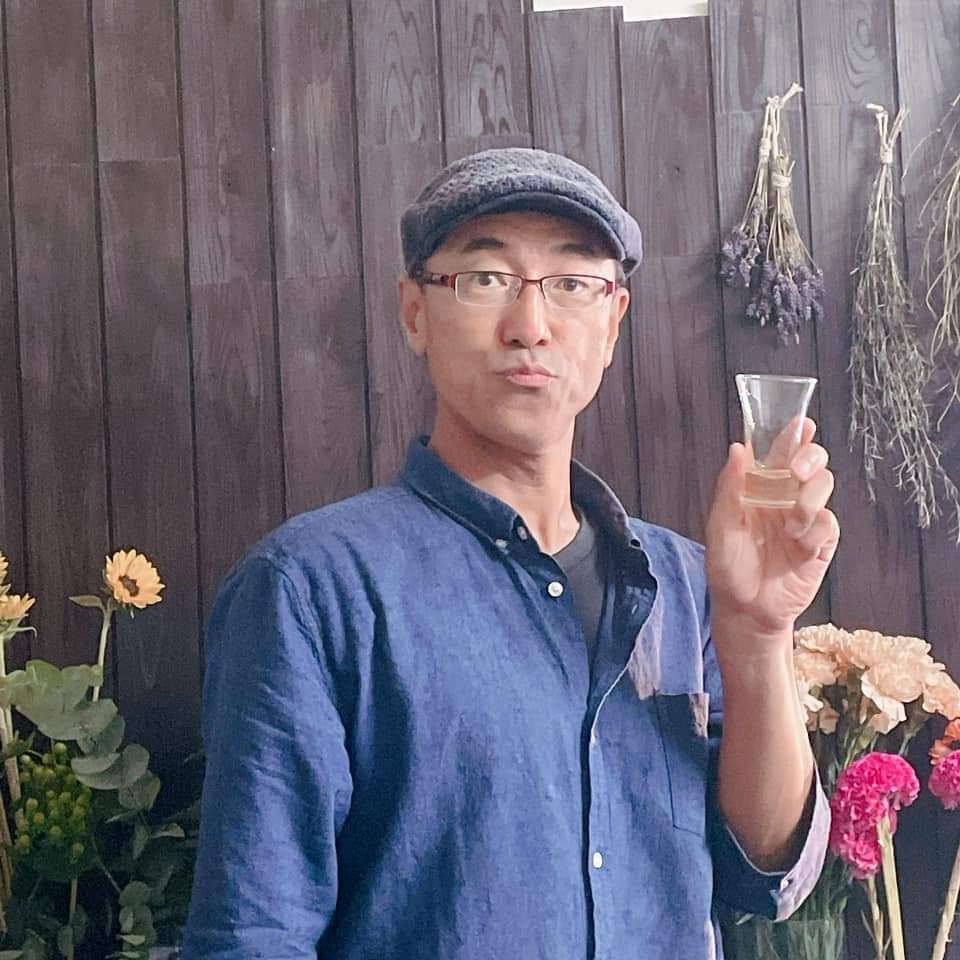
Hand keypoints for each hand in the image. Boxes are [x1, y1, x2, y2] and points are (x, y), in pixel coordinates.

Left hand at [704, 418, 838, 644]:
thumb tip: (738, 448)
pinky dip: (816, 528)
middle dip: (810, 456)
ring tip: (791, 522)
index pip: (781, 453)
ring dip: (810, 498)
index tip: (801, 422)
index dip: (794, 435)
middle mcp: (785, 499)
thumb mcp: (720, 525)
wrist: (744, 610)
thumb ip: (729, 487)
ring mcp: (805, 520)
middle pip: (811, 462)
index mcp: (761, 489)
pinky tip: (800, 542)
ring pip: (823, 487)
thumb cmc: (727, 567)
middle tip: (797, 469)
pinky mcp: (820, 544)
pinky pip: (828, 523)